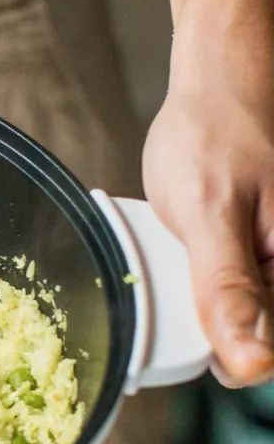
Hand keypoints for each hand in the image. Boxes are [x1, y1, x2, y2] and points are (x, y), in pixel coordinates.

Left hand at [143, 48, 273, 387]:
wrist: (220, 79)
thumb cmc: (213, 135)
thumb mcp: (208, 215)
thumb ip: (227, 290)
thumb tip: (252, 364)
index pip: (259, 354)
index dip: (212, 350)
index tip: (177, 312)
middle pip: (251, 331)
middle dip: (208, 314)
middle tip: (181, 255)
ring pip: (241, 308)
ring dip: (205, 292)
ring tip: (192, 236)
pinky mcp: (267, 247)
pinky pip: (238, 281)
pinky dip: (207, 269)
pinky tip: (196, 236)